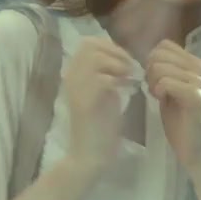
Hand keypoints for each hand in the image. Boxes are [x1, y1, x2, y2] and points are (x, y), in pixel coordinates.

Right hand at [64, 37, 140, 169]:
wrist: (92, 156)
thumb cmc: (101, 127)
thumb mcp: (106, 94)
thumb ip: (109, 76)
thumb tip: (122, 59)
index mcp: (74, 75)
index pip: (88, 43)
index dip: (110, 46)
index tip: (125, 61)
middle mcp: (70, 78)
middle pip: (90, 45)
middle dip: (116, 52)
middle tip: (130, 68)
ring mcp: (75, 89)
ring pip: (95, 58)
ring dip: (117, 64)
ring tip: (129, 77)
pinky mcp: (84, 103)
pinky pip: (101, 79)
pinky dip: (118, 80)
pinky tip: (128, 89)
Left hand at [146, 40, 200, 176]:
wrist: (196, 149)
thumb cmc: (180, 121)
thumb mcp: (170, 89)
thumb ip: (163, 71)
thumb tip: (148, 57)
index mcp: (196, 63)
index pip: (164, 45)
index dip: (152, 61)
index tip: (154, 80)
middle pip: (159, 54)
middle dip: (150, 71)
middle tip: (155, 90)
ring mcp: (200, 80)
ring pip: (160, 66)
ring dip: (152, 82)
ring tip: (159, 96)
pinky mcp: (195, 95)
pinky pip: (164, 81)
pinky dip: (157, 90)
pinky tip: (161, 101)